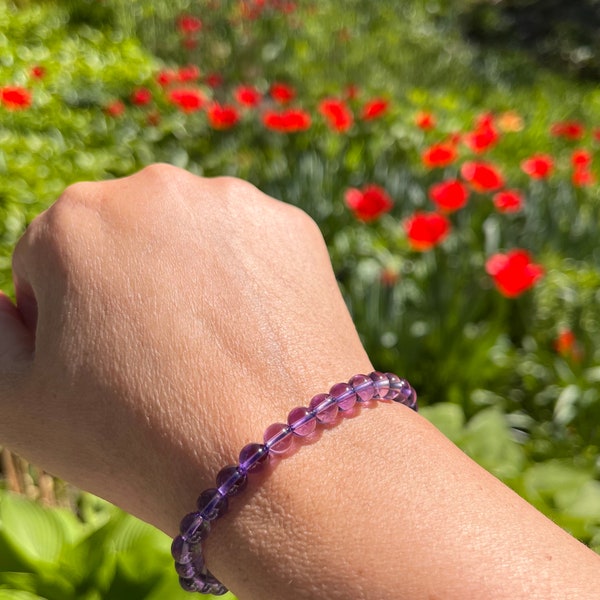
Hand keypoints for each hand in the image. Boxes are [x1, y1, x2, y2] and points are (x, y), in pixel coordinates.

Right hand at [0, 164, 371, 530]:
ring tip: (211, 350)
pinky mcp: (291, 225)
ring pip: (189, 239)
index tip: (108, 366)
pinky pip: (249, 248)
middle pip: (123, 240)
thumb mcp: (19, 403)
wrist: (278, 459)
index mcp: (75, 218)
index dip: (71, 320)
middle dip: (128, 287)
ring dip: (188, 278)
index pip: (51, 261)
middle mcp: (156, 187)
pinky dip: (245, 280)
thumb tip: (7, 300)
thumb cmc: (140, 438)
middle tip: (162, 358)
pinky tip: (252, 332)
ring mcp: (233, 201)